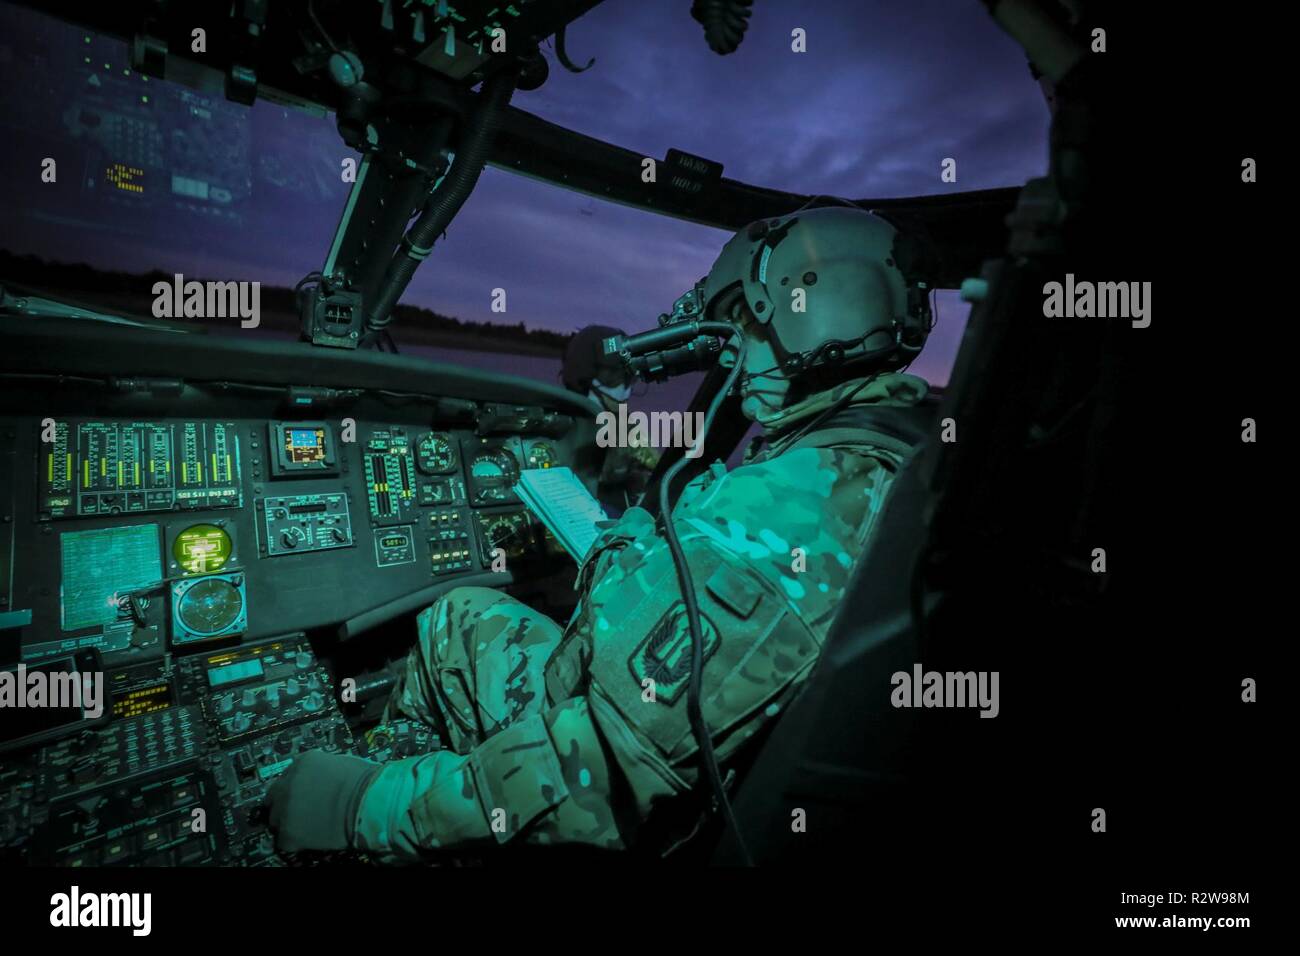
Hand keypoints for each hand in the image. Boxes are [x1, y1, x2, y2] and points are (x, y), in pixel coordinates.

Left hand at [266, 750, 380, 852]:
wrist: (370, 803)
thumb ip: (324, 771)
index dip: (296, 788)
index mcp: (303, 763)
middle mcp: (288, 783)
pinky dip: (296, 841)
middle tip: (300, 813)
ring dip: (289, 822)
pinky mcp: (288, 833)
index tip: (304, 796)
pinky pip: (284, 840)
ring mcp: (285, 809)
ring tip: (308, 827)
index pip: (288, 776)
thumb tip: (324, 780)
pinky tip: (311, 838)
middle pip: (274, 797)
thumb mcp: (342, 764)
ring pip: (276, 819)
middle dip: (284, 804)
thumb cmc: (366, 782)